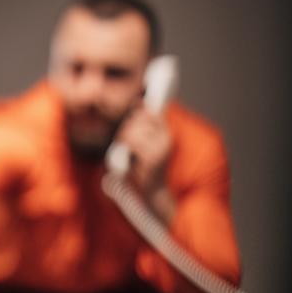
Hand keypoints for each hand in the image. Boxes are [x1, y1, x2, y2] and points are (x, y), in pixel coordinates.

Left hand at [116, 104, 175, 222]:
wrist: (154, 190)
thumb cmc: (146, 166)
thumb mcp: (146, 142)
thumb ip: (143, 124)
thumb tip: (138, 102)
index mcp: (166, 133)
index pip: (151, 112)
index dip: (138, 113)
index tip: (132, 124)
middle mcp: (166, 138)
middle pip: (140, 119)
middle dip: (128, 127)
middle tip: (126, 139)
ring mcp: (160, 148)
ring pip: (134, 130)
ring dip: (125, 137)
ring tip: (126, 147)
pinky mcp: (152, 158)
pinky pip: (133, 142)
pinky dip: (126, 146)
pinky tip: (128, 154)